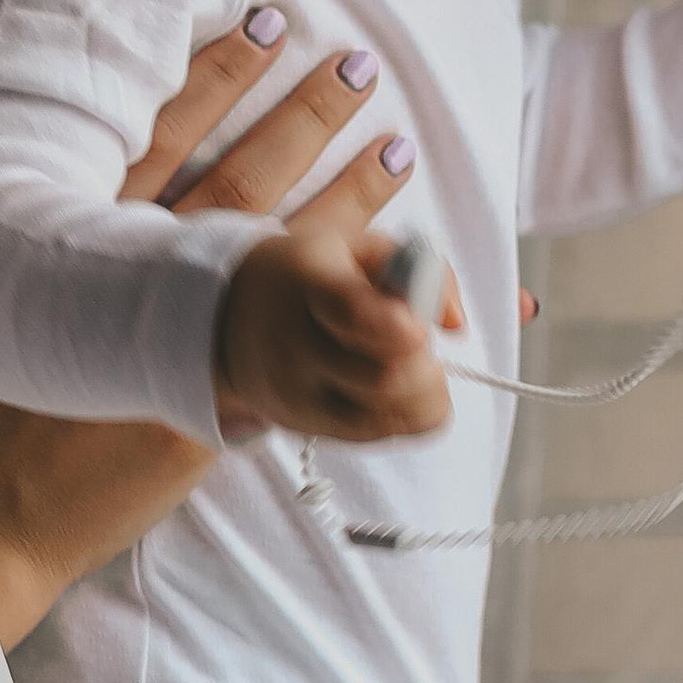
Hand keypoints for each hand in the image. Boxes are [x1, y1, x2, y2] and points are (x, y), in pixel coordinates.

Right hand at [0, 17, 414, 643]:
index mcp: (76, 238)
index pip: (164, 133)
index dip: (217, 77)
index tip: (268, 24)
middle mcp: (140, 279)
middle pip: (240, 179)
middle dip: (303, 119)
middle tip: (358, 66)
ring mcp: (186, 343)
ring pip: (284, 252)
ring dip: (347, 199)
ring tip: (397, 149)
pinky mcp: (217, 403)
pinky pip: (311, 350)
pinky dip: (364, 319)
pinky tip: (406, 298)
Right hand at [212, 221, 452, 441]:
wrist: (226, 317)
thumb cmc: (309, 274)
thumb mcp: (355, 245)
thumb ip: (420, 266)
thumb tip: (455, 324)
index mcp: (309, 281)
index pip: (351, 311)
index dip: (396, 327)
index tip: (420, 330)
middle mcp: (296, 344)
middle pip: (381, 379)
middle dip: (425, 368)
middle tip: (422, 346)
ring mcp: (296, 395)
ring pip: (382, 421)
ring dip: (421, 398)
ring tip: (415, 369)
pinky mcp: (304, 426)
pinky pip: (374, 437)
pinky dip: (401, 416)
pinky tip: (394, 390)